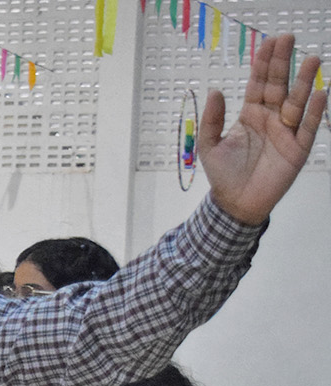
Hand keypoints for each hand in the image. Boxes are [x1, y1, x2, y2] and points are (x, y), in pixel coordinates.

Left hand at [199, 35, 326, 225]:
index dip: (264, 63)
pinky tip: (321, 93)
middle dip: (283, 63)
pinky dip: (314, 111)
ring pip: (296, 101)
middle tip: (288, 38)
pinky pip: (308, 127)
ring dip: (304, 81)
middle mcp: (271, 118)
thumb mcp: (209, 146)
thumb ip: (212, 120)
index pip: (259, 83)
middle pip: (279, 85)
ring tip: (312, 59)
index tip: (269, 42)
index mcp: (251, 114)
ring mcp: (286, 132)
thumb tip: (215, 90)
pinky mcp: (297, 149)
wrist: (235, 204)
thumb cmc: (224, 174)